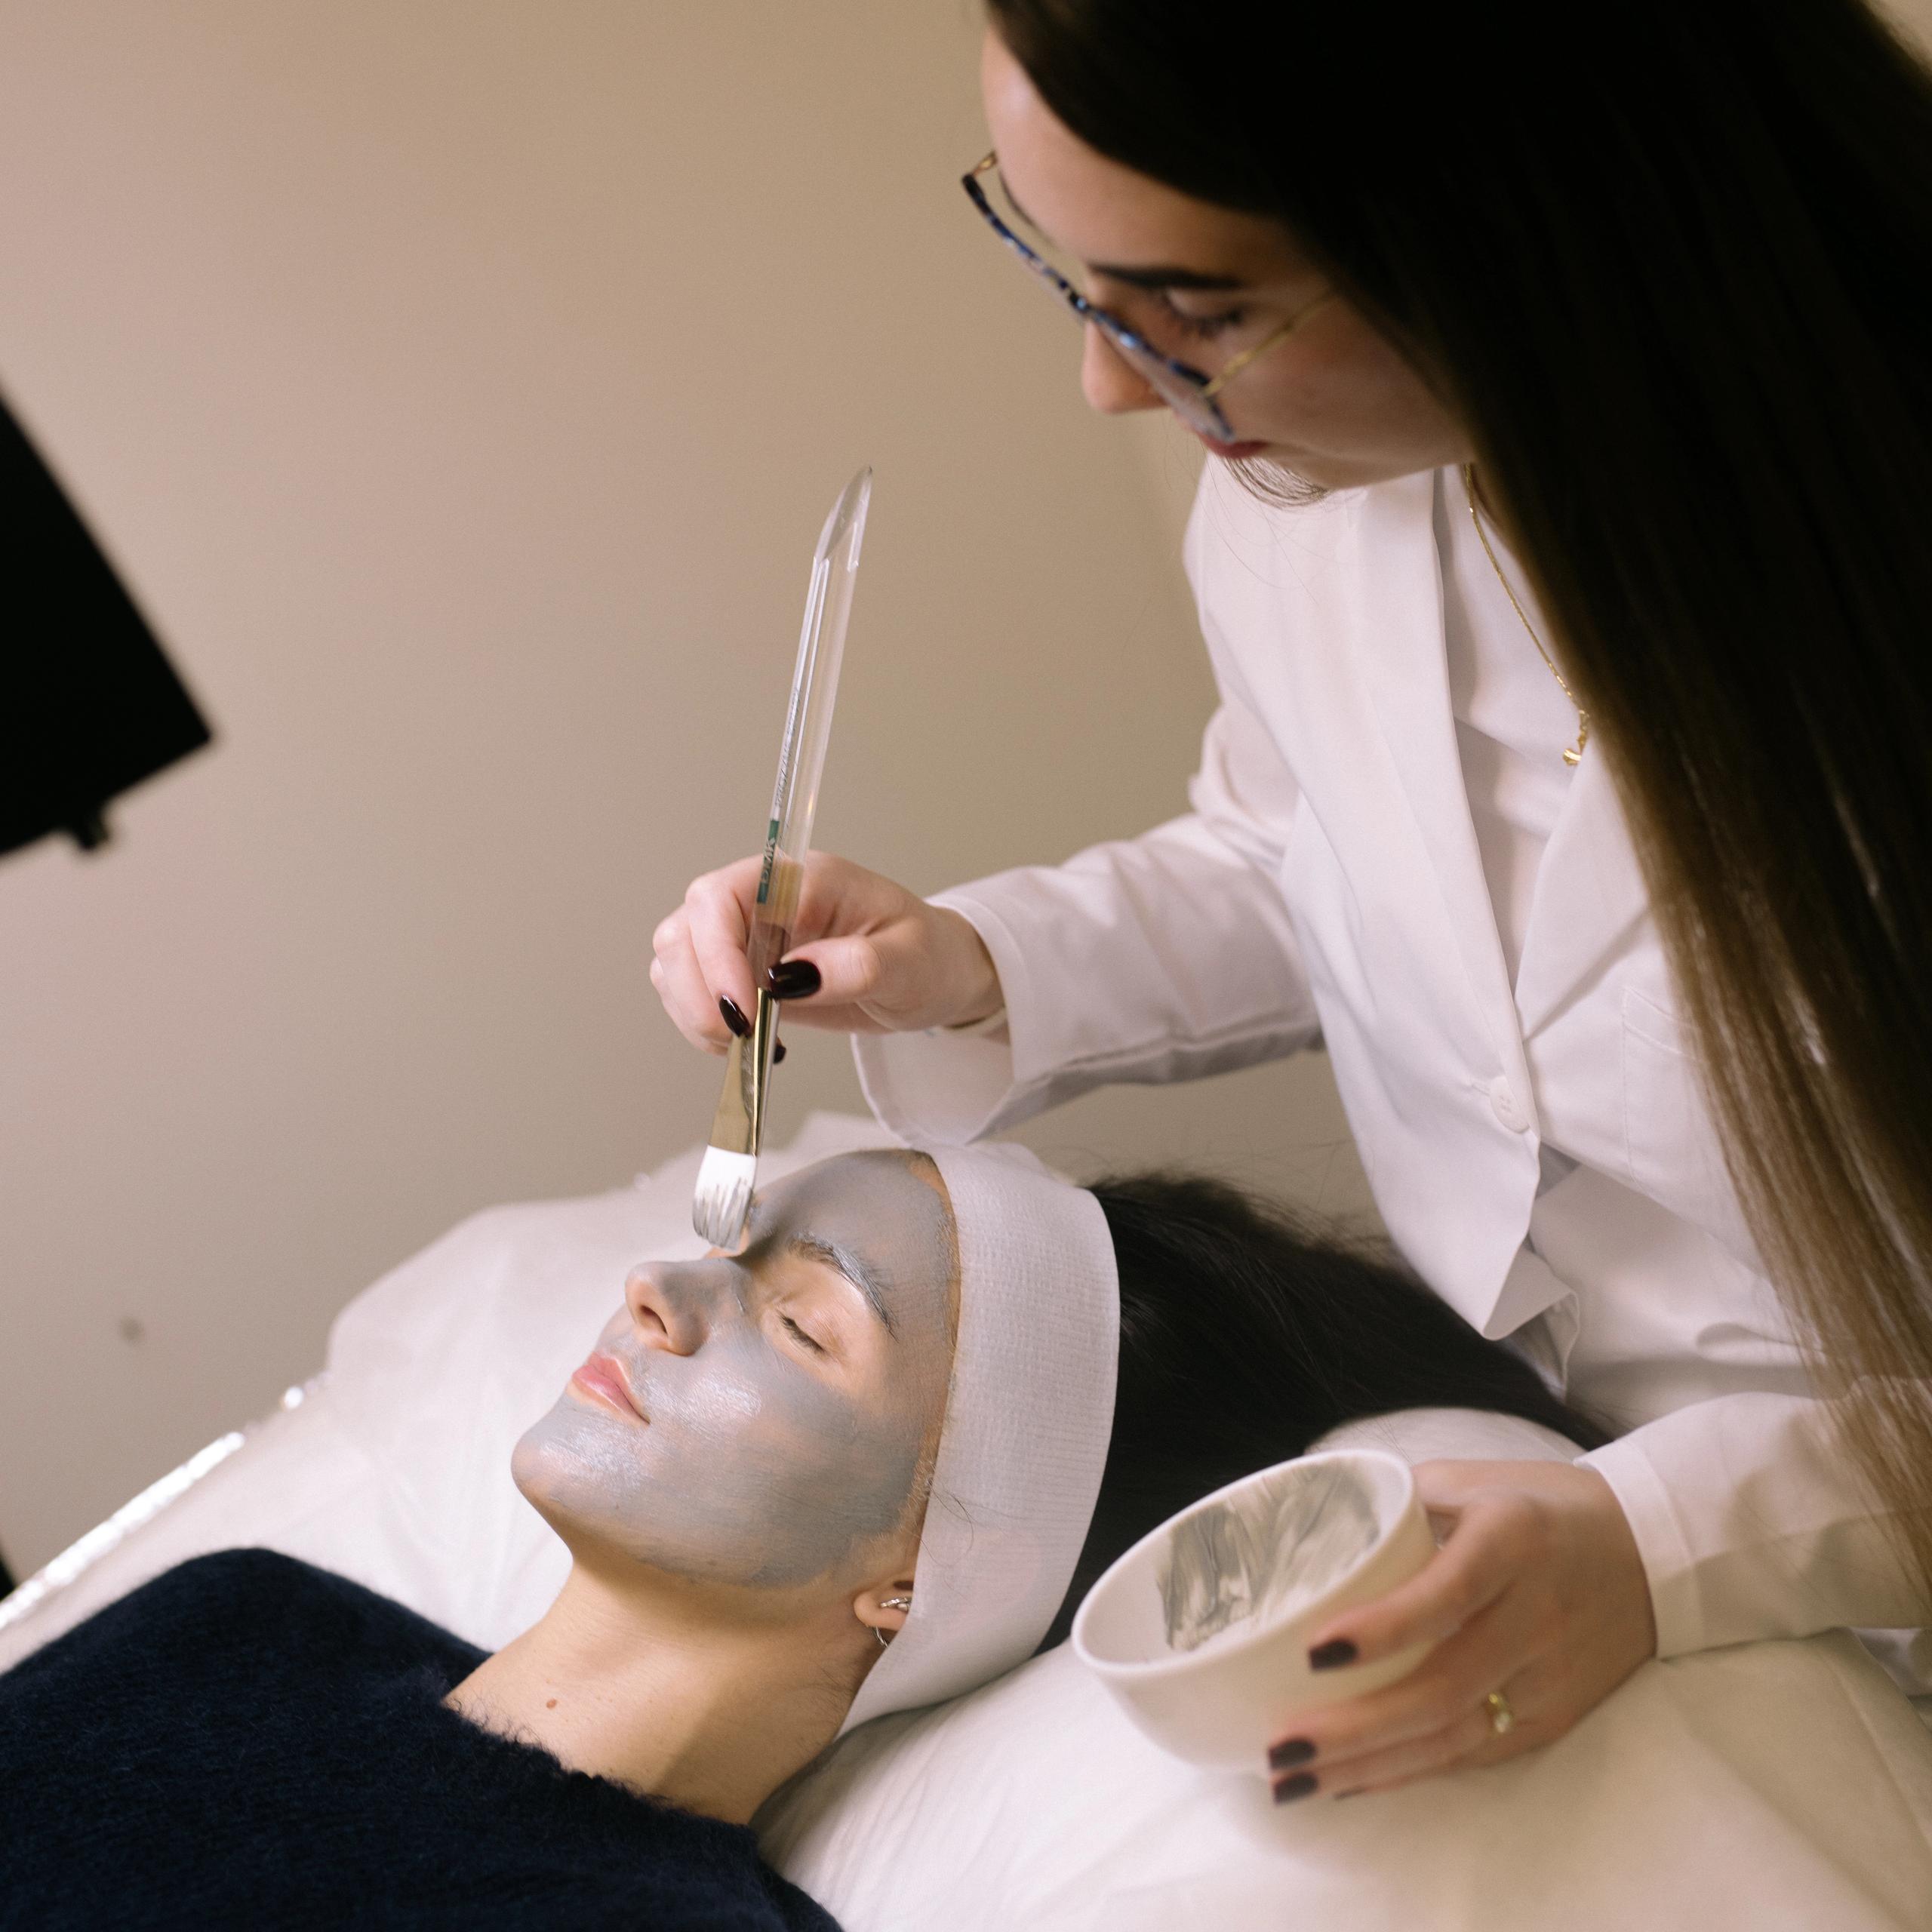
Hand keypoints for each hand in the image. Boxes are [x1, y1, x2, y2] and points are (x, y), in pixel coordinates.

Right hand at [650, 852, 1002, 1053]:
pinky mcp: (740, 970)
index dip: (714, 952)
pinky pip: (691, 991)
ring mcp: (746, 935)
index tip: (742, 1010)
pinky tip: (747, 1042)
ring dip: (693, 1010)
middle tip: (740, 1038)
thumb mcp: (909, 963)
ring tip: (745, 1044)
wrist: (933, 976)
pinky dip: (702, 1023)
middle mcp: (763, 900)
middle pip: (685, 929)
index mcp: (801, 881)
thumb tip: (791, 976)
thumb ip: (857, 965)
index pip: (721, 897)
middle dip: (697, 991)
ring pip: (676, 961)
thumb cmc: (928, 957)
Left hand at [1263, 1461, 1655, 1801]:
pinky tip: (1352, 1779)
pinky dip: (1410, 1770)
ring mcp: (1549, 1675)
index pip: (1447, 1593)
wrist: (1654, 1551)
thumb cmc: (1539, 1506)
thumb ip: (1396, 1502)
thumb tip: (1309, 1523)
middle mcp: (1534, 1614)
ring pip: (1454, 1734)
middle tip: (1280, 1747)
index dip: (1383, 1628)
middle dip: (1355, 1726)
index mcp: (1511, 1540)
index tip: (1314, 1651)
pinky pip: (1475, 1754)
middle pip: (1443, 1686)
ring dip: (1369, 1765)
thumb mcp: (1472, 1479)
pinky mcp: (1555, 1716)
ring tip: (1295, 1780)